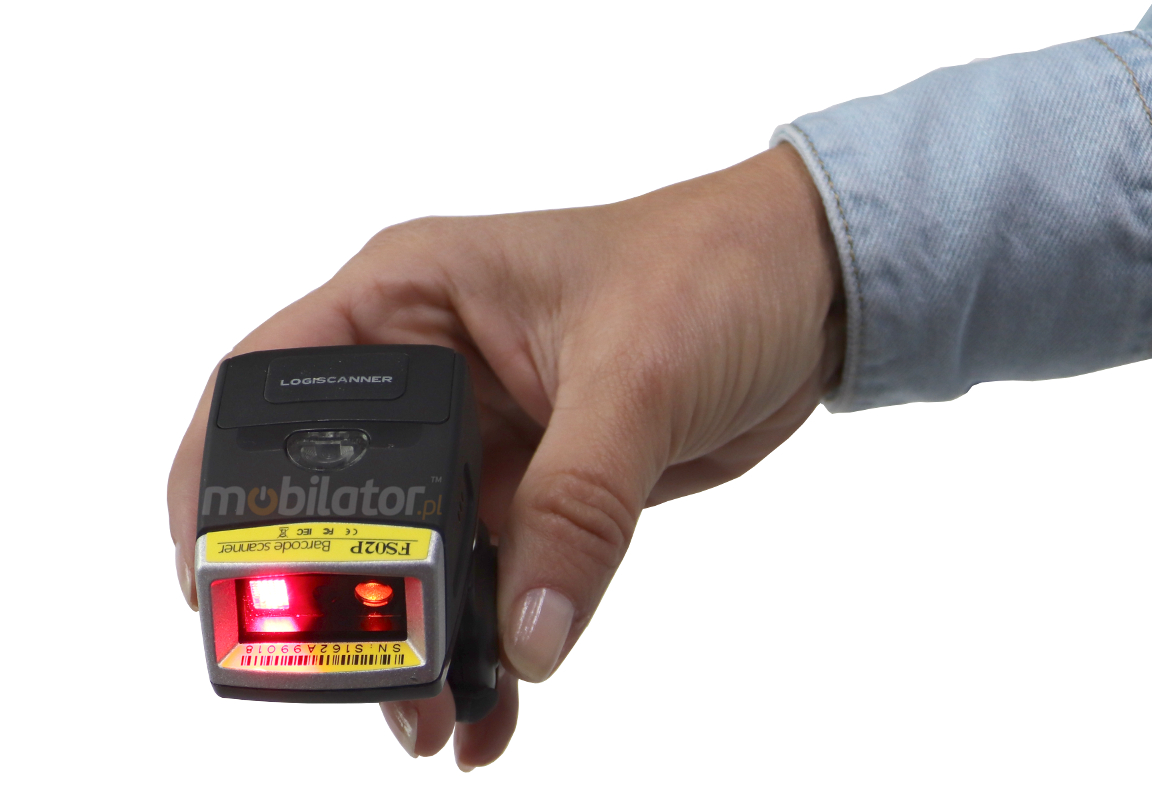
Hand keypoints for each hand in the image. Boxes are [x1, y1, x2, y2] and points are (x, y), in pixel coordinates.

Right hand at [167, 142, 842, 768]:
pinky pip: (492, 573)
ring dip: (418, 635)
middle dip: (338, 594)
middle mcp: (429, 365)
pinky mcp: (535, 482)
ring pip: (416, 551)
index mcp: (413, 296)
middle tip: (362, 680)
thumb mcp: (637, 374)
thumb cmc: (716, 267)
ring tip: (427, 719)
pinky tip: (494, 700)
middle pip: (339, 492)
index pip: (269, 384)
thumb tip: (526, 634)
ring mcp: (481, 432)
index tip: (217, 580)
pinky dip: (490, 637)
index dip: (222, 481)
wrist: (811, 295)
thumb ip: (577, 504)